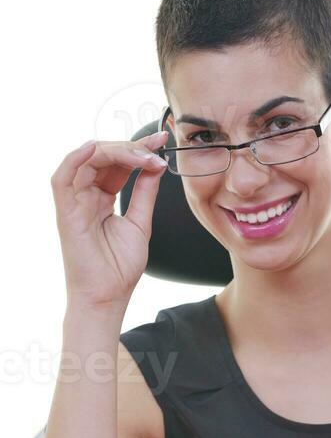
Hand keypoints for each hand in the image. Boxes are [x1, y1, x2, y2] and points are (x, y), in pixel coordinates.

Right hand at [50, 132, 168, 310]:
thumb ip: (145, 193)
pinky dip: (74, 159)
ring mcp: (75, 202)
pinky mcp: (65, 212)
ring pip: (87, 161)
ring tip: (142, 153)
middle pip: (104, 157)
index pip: (118, 164)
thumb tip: (156, 166)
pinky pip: (62, 178)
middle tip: (156, 146)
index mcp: (102, 197)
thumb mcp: (140, 222)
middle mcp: (86, 195)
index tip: (162, 142)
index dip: (139, 149)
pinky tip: (94, 148)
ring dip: (116, 151)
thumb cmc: (120, 267)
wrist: (109, 296)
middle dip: (132, 146)